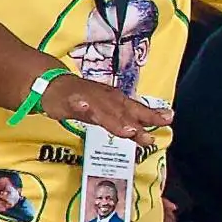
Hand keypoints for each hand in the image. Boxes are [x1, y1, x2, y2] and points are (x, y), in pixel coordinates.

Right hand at [44, 75, 168, 141]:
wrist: (54, 84)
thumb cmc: (84, 98)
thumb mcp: (107, 110)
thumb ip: (125, 120)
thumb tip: (147, 133)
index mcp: (115, 101)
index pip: (137, 109)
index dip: (151, 115)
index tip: (168, 119)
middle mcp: (105, 99)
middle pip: (122, 112)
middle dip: (135, 123)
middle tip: (147, 137)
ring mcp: (87, 99)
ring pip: (102, 110)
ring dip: (114, 119)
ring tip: (126, 131)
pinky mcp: (68, 100)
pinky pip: (73, 103)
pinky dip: (79, 105)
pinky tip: (82, 107)